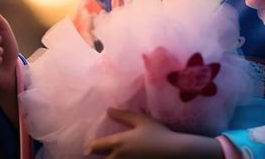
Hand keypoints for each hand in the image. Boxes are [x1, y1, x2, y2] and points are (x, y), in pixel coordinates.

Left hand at [85, 108, 223, 158]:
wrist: (175, 153)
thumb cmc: (159, 134)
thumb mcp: (142, 120)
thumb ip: (124, 115)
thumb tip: (108, 110)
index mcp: (118, 143)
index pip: (94, 147)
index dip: (90, 146)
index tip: (90, 145)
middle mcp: (118, 158)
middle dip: (97, 156)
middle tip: (99, 151)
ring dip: (108, 158)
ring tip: (112, 154)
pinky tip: (125, 156)